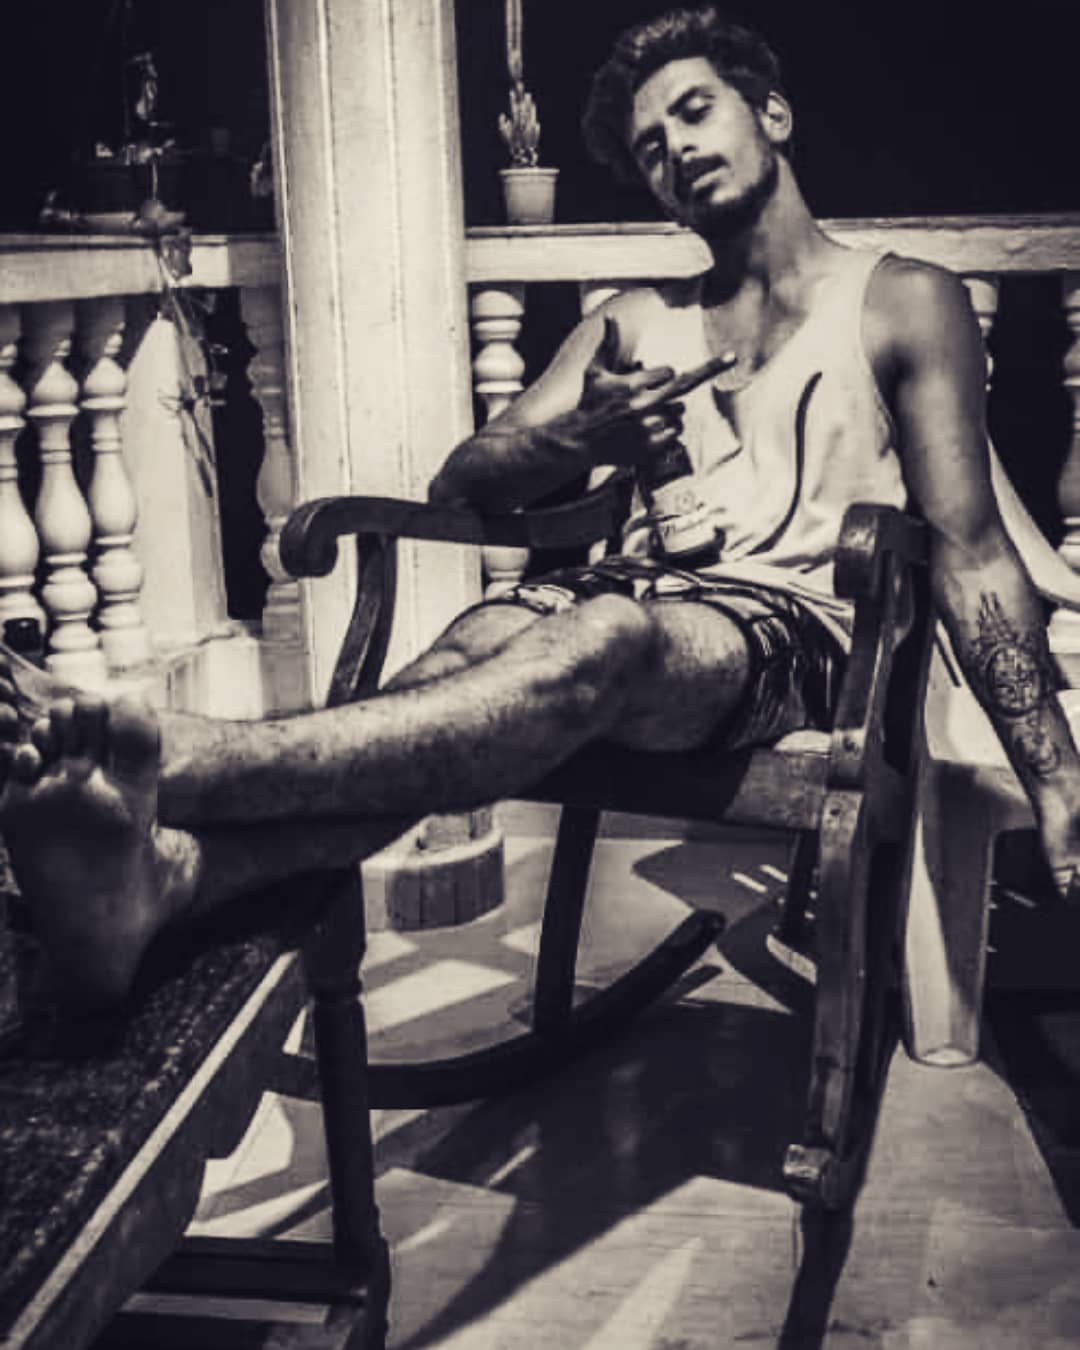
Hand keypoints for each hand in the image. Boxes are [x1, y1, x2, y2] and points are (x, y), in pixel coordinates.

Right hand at [573, 317, 735, 466]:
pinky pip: (676, 432)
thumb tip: (609, 316)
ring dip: (670, 411)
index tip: (651, 379)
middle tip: (725, 360)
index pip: (669, 372)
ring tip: (644, 417)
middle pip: (683, 388)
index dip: (662, 375)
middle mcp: (643, 405)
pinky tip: (648, 431)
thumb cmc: (588, 403)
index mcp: (632, 384)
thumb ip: (608, 344)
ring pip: (680, 412)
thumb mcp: (595, 371)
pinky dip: (668, 430)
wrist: (578, 442)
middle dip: (701, 374)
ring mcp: (649, 427)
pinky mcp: (651, 447)